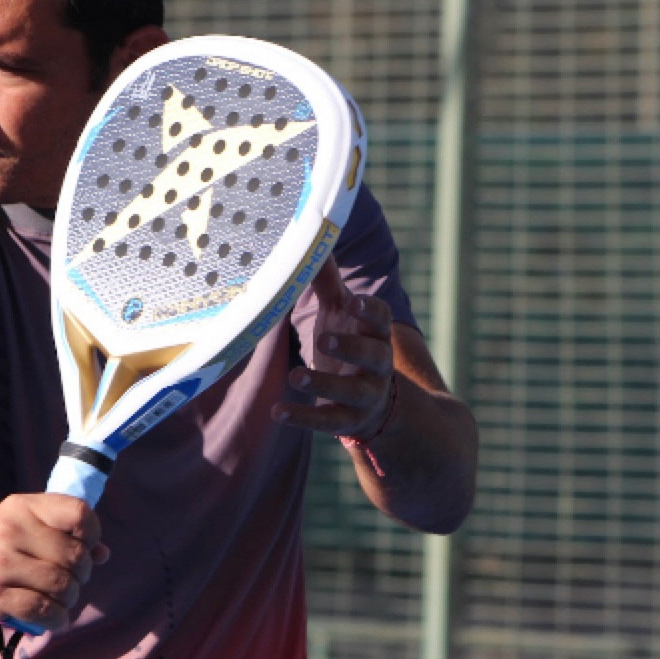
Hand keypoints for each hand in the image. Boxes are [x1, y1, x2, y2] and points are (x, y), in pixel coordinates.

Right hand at [0, 494, 108, 633]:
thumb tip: (103, 554)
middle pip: (74, 556)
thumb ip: (63, 536)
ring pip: (62, 586)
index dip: (91, 534)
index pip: (78, 512)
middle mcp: (10, 529)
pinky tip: (52, 618)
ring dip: (68, 600)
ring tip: (57, 601)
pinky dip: (56, 619)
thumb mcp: (23, 530)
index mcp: (21, 506)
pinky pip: (43, 610)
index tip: (85, 548)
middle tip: (68, 582)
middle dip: (80, 576)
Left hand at [271, 255, 396, 441]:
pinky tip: (278, 412)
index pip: (382, 319)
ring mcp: (366, 395)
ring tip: (295, 376)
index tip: (352, 300)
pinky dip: (303, 418)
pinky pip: (328, 421)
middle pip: (372, 354)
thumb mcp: (340, 313)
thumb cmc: (350, 343)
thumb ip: (327, 281)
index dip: (369, 311)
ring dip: (323, 385)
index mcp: (376, 333)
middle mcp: (378, 365)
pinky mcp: (349, 421)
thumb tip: (312, 237)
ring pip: (351, 392)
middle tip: (323, 339)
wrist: (374, 403)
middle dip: (350, 347)